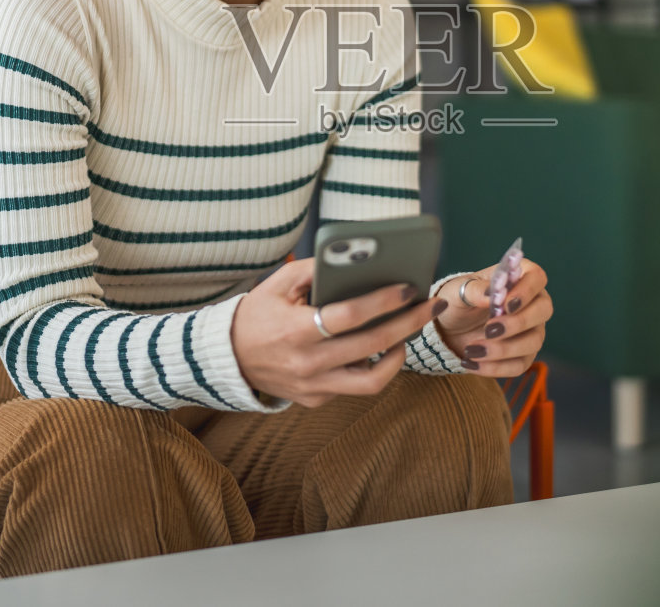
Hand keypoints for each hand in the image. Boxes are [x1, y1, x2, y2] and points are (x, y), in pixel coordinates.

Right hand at [230, 259, 448, 406]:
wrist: (229, 358)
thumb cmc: (258, 314)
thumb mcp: (278, 283)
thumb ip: (315, 269)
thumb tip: (358, 259)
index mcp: (296, 330)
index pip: (349, 316)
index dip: (382, 300)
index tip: (408, 287)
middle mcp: (307, 363)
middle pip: (372, 345)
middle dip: (409, 323)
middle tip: (430, 305)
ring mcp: (313, 387)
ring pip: (372, 381)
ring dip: (399, 356)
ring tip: (408, 334)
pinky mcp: (316, 400)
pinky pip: (353, 386)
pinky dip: (370, 366)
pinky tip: (380, 347)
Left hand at [432, 260, 551, 377]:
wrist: (449, 327)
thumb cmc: (458, 300)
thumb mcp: (458, 291)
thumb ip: (475, 290)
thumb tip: (491, 295)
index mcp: (519, 276)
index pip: (536, 278)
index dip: (525, 291)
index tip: (505, 304)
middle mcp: (532, 303)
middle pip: (543, 310)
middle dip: (517, 322)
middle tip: (489, 329)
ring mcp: (531, 330)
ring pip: (534, 341)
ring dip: (504, 348)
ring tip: (472, 349)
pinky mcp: (523, 354)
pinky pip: (519, 365)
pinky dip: (495, 367)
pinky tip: (472, 363)